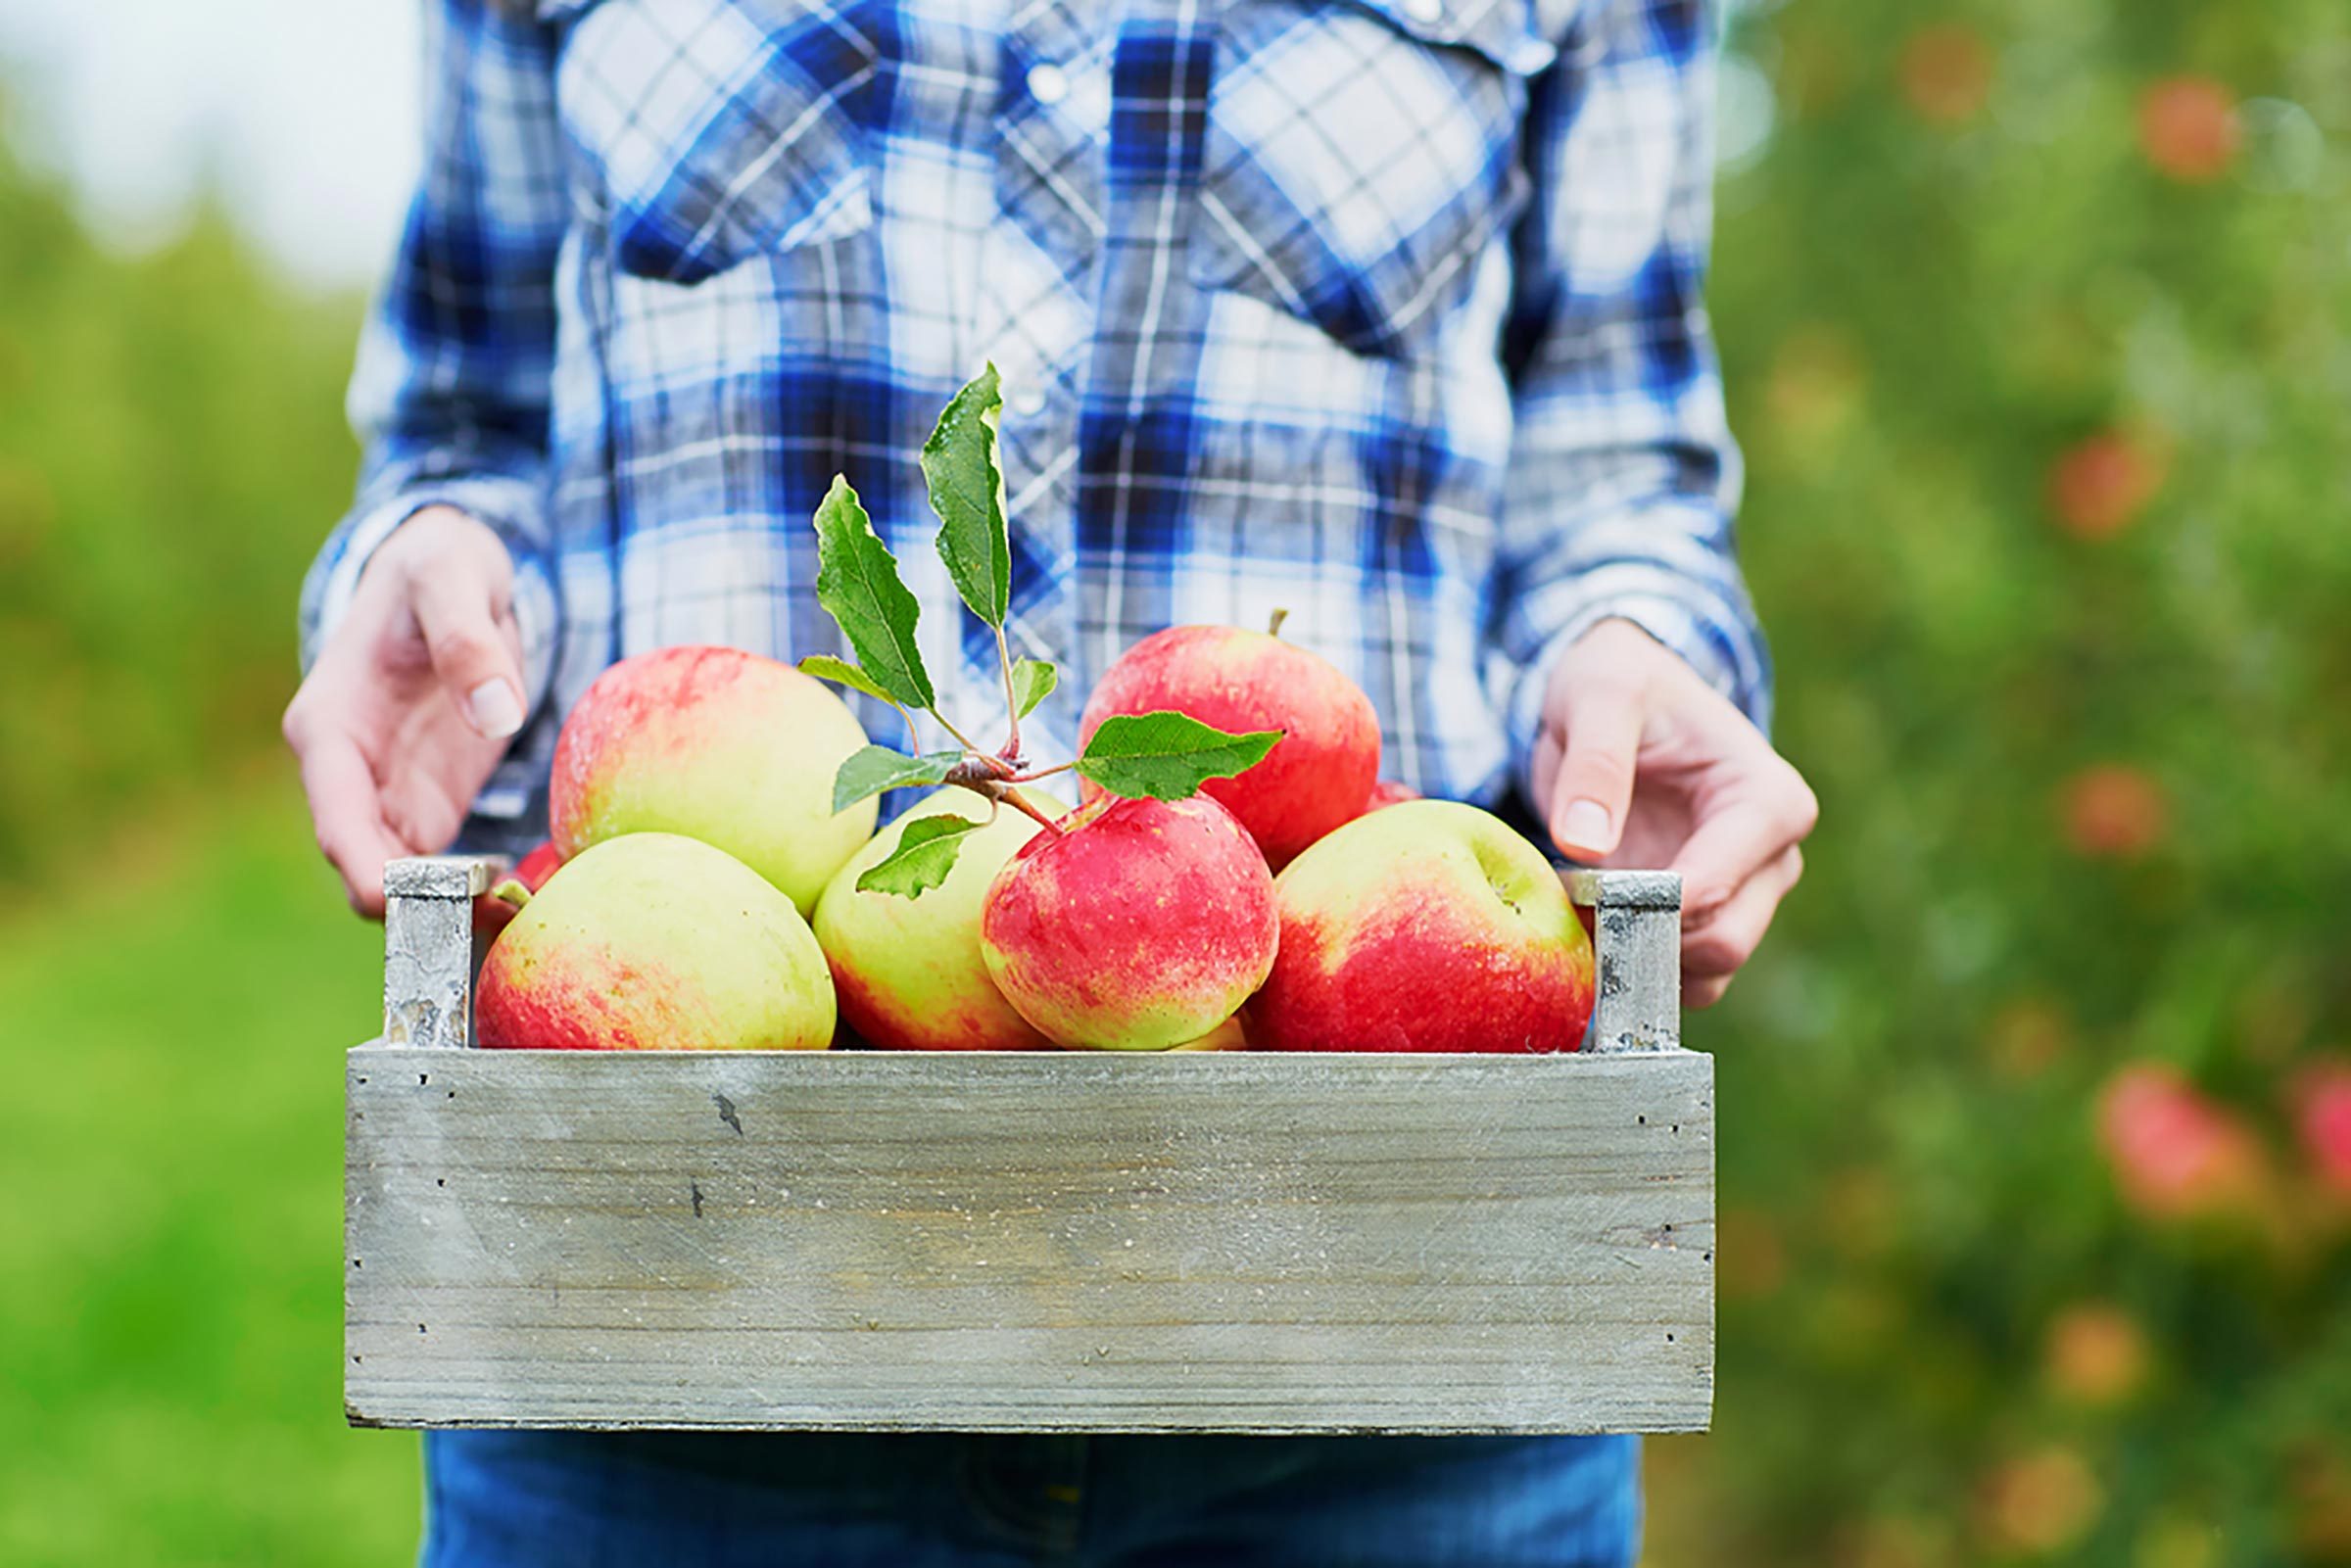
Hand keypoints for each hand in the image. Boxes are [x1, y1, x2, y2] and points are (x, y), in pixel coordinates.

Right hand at [282, 507, 527, 915]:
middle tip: (487, 927)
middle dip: (415, 910)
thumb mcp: (452, 576)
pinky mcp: (427, 808)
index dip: (366, 868)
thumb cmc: (438, 564)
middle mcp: (347, 774)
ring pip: (401, 884)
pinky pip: (439, 874)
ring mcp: (385, 797)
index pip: (335, 815)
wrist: (449, 571)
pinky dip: (472, 899)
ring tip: (515, 928)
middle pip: (364, 867)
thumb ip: (469, 639)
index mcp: (331, 724)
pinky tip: (523, 910)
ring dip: (448, 917)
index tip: (408, 906)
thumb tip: (498, 714)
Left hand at [1532, 619, 1817, 1006]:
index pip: (1715, 885)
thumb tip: (1585, 846)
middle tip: (1571, 906)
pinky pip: (1679, 978)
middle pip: (1722, 942)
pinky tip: (1587, 932)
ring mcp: (1746, 898)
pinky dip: (1631, 971)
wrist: (1620, 701)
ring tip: (1575, 914)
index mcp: (1769, 801)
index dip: (1644, 903)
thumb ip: (1594, 764)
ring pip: (1705, 975)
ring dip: (1634, 963)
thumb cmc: (1621, 685)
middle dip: (1640, 939)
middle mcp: (1773, 859)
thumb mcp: (1600, 697)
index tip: (1583, 888)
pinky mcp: (1708, 922)